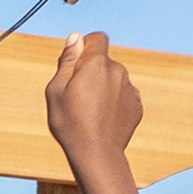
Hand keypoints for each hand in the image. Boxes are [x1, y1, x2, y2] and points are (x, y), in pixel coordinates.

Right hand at [45, 31, 142, 164]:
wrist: (97, 156)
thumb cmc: (70, 125)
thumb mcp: (56, 91)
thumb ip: (67, 61)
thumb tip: (76, 37)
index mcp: (96, 63)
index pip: (97, 38)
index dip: (86, 47)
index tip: (77, 65)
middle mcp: (117, 70)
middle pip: (104, 62)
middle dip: (93, 73)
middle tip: (78, 99)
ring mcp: (129, 88)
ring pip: (115, 80)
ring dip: (104, 89)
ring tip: (91, 114)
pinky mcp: (136, 105)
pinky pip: (124, 97)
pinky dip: (115, 104)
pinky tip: (103, 121)